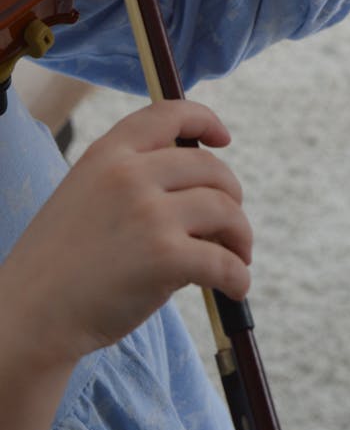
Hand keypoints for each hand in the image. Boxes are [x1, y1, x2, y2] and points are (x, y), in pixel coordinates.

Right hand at [2, 101, 251, 365]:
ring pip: (226, 210)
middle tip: (231, 226)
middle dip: (231, 196)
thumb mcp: (86, 196)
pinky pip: (224, 260)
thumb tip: (204, 189)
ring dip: (241, 236)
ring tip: (238, 257)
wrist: (29, 315)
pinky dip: (238, 276)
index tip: (223, 138)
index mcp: (109, 153)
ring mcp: (149, 214)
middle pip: (211, 168)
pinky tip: (236, 287)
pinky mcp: (165, 257)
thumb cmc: (60, 264)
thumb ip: (134, 180)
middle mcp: (131, 174)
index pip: (170, 114)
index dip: (205, 120)